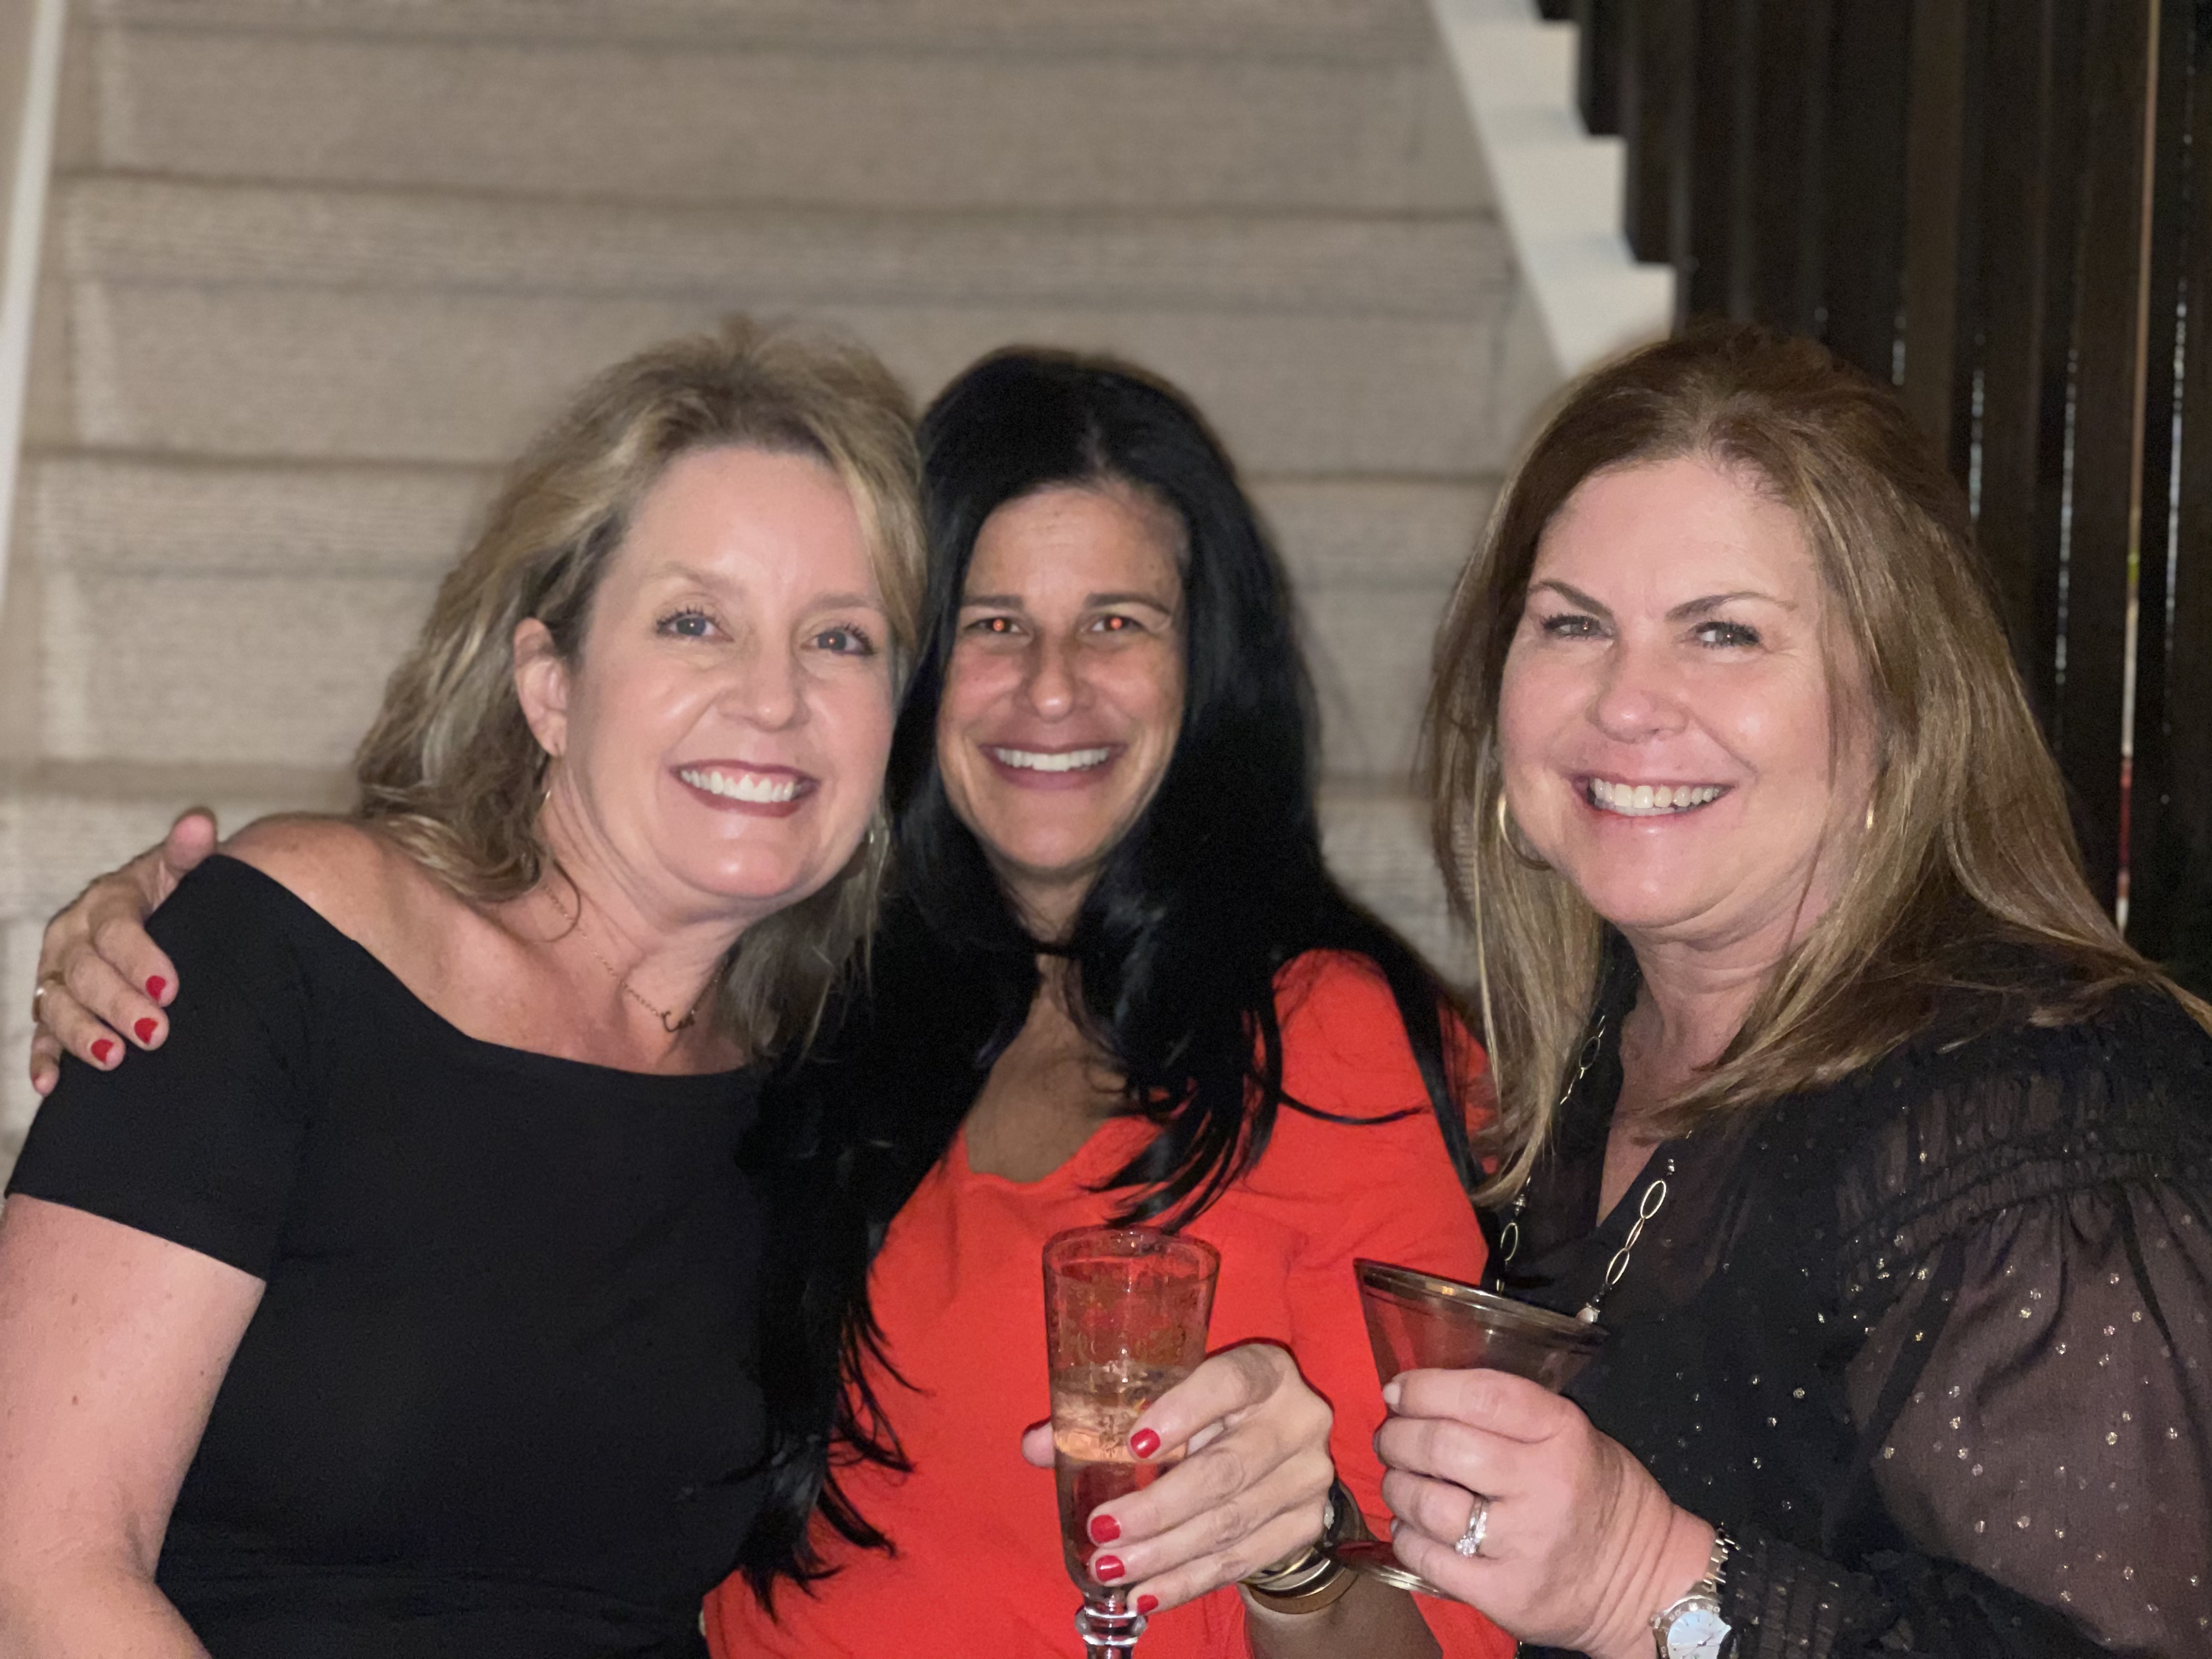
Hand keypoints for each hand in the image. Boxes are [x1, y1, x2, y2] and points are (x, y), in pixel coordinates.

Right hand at [29, 810, 218, 1095]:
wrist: (163, 915)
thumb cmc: (178, 895)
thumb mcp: (184, 871)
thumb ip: (190, 852)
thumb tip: (198, 823)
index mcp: (106, 901)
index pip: (115, 929)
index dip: (139, 959)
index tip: (171, 988)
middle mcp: (72, 935)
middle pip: (85, 972)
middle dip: (118, 1004)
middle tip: (155, 1033)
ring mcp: (57, 972)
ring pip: (56, 1005)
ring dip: (82, 1035)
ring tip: (113, 1059)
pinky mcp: (52, 1004)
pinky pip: (41, 1033)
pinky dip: (44, 1058)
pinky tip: (51, 1084)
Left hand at [1019, 1341, 1335, 1615]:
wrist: (1275, 1466)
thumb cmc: (1205, 1422)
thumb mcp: (1167, 1406)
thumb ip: (1103, 1419)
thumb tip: (1036, 1444)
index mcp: (1264, 1371)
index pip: (1230, 1382)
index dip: (1183, 1412)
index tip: (1134, 1446)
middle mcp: (1297, 1419)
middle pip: (1225, 1469)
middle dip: (1157, 1508)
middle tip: (1102, 1530)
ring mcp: (1308, 1477)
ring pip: (1230, 1523)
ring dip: (1164, 1553)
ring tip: (1111, 1568)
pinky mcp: (1306, 1526)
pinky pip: (1241, 1561)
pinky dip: (1187, 1581)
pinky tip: (1146, 1593)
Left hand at [1375, 1369, 1714, 1658]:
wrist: (1644, 1583)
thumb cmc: (1598, 1495)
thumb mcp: (1573, 1435)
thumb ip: (1508, 1415)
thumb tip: (1423, 1396)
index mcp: (1563, 1434)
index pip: (1482, 1395)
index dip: (1426, 1388)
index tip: (1398, 1391)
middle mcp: (1544, 1486)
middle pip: (1443, 1446)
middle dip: (1399, 1437)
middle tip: (1390, 1437)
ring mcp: (1524, 1544)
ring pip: (1428, 1504)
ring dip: (1397, 1485)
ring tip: (1399, 1480)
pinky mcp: (1505, 1595)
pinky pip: (1429, 1558)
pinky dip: (1406, 1535)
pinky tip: (1411, 1525)